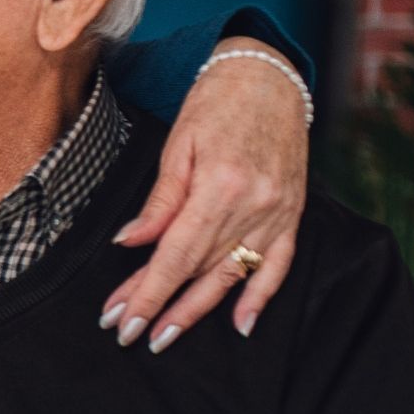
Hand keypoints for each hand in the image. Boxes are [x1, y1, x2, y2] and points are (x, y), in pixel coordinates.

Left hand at [102, 37, 307, 349]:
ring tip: (165, 336)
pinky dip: (261, 297)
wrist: (269, 77)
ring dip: (198, 310)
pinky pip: (279, 265)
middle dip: (160, 306)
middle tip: (128, 333)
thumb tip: (131, 244)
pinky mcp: (292, 213)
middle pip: (198, 270)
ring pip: (232, 274)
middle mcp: (252, 206)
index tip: (122, 318)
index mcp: (218, 186)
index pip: (175, 255)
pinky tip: (240, 325)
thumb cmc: (216, 104)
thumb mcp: (177, 145)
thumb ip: (159, 201)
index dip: (147, 292)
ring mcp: (277, 213)